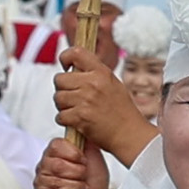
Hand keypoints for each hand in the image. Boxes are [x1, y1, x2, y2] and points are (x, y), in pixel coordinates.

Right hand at [31, 135, 112, 188]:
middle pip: (57, 165)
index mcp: (55, 151)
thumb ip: (86, 138)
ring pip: (56, 182)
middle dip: (77, 173)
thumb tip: (82, 123)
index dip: (73, 154)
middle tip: (84, 177)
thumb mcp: (93, 154)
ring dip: (75, 187)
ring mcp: (41, 182)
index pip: (56, 146)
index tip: (84, 161)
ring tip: (81, 188)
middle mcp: (44, 165)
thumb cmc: (93, 179)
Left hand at [54, 41, 153, 161]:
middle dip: (62, 89)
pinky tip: (75, 121)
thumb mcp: (112, 84)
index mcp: (101, 72)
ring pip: (58, 98)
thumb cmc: (122, 111)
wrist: (130, 134)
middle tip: (72, 97)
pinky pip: (60, 116)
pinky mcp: (80, 117)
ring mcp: (86, 100)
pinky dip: (64, 120)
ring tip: (75, 110)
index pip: (76, 53)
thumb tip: (73, 69)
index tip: (65, 66)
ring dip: (63, 106)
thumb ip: (94, 74)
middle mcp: (93, 83)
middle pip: (59, 79)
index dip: (65, 57)